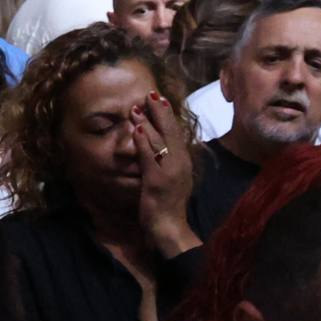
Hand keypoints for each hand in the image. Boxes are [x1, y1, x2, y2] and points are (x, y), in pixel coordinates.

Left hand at [131, 95, 197, 246]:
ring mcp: (170, 171)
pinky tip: (136, 130)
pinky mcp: (158, 180)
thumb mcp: (171, 179)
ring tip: (137, 107)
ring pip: (160, 141)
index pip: (176, 134)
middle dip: (160, 111)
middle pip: (171, 132)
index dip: (168, 116)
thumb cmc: (168, 205)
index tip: (160, 99)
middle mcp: (181, 163)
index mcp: (184, 162)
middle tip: (150, 93)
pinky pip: (150, 157)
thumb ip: (166, 163)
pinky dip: (143, 142)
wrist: (170, 228)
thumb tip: (158, 147)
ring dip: (148, 122)